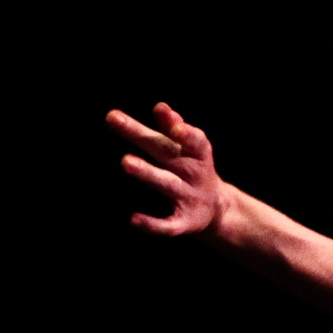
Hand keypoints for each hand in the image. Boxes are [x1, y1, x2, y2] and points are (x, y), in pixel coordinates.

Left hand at [109, 102, 225, 236]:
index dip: (181, 127)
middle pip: (168, 154)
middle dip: (144, 139)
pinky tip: (132, 219)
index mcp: (197, 154)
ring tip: (126, 162)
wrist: (218, 210)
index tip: (160, 111)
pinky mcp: (183, 222)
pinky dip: (152, 223)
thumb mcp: (189, 149)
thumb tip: (160, 107)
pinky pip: (167, 225)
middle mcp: (194, 174)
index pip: (192, 138)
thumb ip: (173, 128)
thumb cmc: (192, 169)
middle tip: (114, 119)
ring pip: (167, 184)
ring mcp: (189, 198)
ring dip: (148, 173)